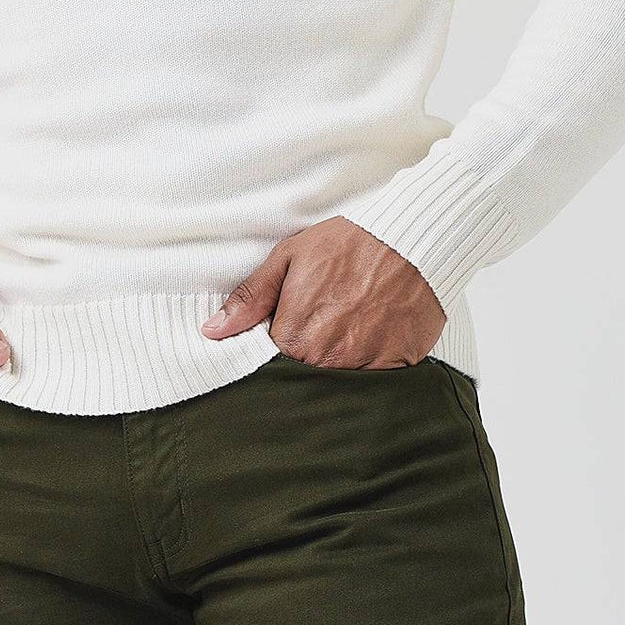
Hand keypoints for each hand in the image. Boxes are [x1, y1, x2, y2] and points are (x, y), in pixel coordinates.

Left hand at [200, 218, 444, 367]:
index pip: (270, 368)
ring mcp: (363, 365)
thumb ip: (251, 298)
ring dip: (336, 368)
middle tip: (319, 336)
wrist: (410, 239)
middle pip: (304, 379)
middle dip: (305, 365)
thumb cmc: (349, 244)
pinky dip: (369, 371)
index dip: (274, 359)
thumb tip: (214, 331)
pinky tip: (369, 344)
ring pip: (337, 385)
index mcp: (294, 335)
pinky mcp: (396, 366)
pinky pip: (374, 384)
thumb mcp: (289, 258)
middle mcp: (327, 358)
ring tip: (345, 338)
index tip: (284, 344)